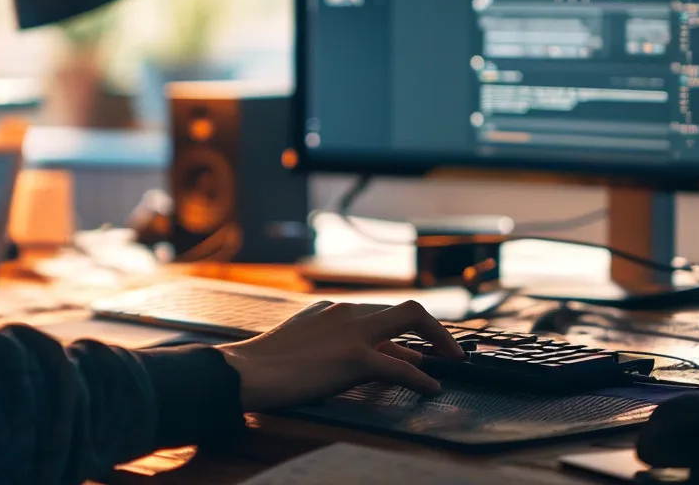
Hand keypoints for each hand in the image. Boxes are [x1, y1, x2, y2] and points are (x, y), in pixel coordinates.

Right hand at [216, 300, 464, 411]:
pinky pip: (400, 367)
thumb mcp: (305, 344)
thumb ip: (337, 346)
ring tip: (453, 361)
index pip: (382, 313)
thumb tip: (363, 356)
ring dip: (438, 342)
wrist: (245, 371)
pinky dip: (420, 379)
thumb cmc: (268, 365)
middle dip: (435, 328)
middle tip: (451, 351)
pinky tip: (431, 390)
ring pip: (411, 321)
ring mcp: (352, 332)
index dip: (409, 328)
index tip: (423, 344)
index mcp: (333, 309)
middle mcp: (346, 312)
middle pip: (407, 308)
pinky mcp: (353, 357)